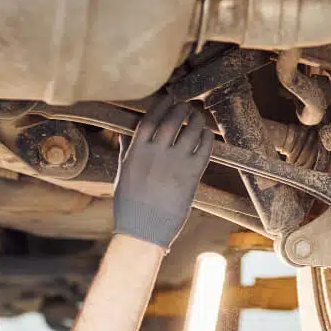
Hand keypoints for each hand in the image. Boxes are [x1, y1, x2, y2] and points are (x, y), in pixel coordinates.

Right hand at [112, 94, 215, 250]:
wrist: (143, 230)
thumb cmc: (130, 205)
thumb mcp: (123, 174)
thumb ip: (126, 151)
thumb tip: (123, 133)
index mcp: (136, 151)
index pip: (150, 119)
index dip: (161, 106)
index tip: (167, 99)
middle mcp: (156, 154)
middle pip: (172, 120)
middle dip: (181, 108)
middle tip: (186, 106)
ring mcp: (175, 163)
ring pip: (190, 130)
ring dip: (196, 119)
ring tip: (197, 117)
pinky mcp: (191, 175)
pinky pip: (204, 148)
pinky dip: (207, 137)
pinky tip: (206, 134)